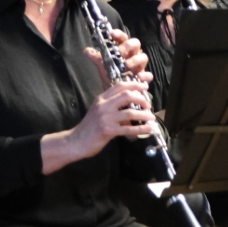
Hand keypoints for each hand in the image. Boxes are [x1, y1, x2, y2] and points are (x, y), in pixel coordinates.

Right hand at [42, 80, 156, 173]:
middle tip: (148, 104)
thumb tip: (131, 105)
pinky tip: (149, 129)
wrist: (76, 141)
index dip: (134, 85)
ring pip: (130, 112)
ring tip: (151, 117)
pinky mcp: (108, 131)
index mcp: (101, 99)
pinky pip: (129, 129)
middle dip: (141, 99)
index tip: (144, 87)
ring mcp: (106, 118)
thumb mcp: (97, 111)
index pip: (119, 86)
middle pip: (127, 95)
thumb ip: (111, 106)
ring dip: (144, 115)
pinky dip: (141, 128)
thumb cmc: (89, 127)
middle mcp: (103, 106)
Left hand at [83, 27, 150, 88]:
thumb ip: (97, 58)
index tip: (112, 33)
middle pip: (135, 43)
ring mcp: (139, 65)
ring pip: (143, 57)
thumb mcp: (103, 65)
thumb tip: (86, 50)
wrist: (115, 90)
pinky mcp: (143, 76)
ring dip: (135, 60)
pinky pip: (148, 74)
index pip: (123, 37)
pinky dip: (145, 75)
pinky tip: (138, 77)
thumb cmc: (111, 73)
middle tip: (120, 52)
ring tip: (126, 65)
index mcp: (123, 49)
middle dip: (128, 46)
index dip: (118, 34)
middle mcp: (132, 54)